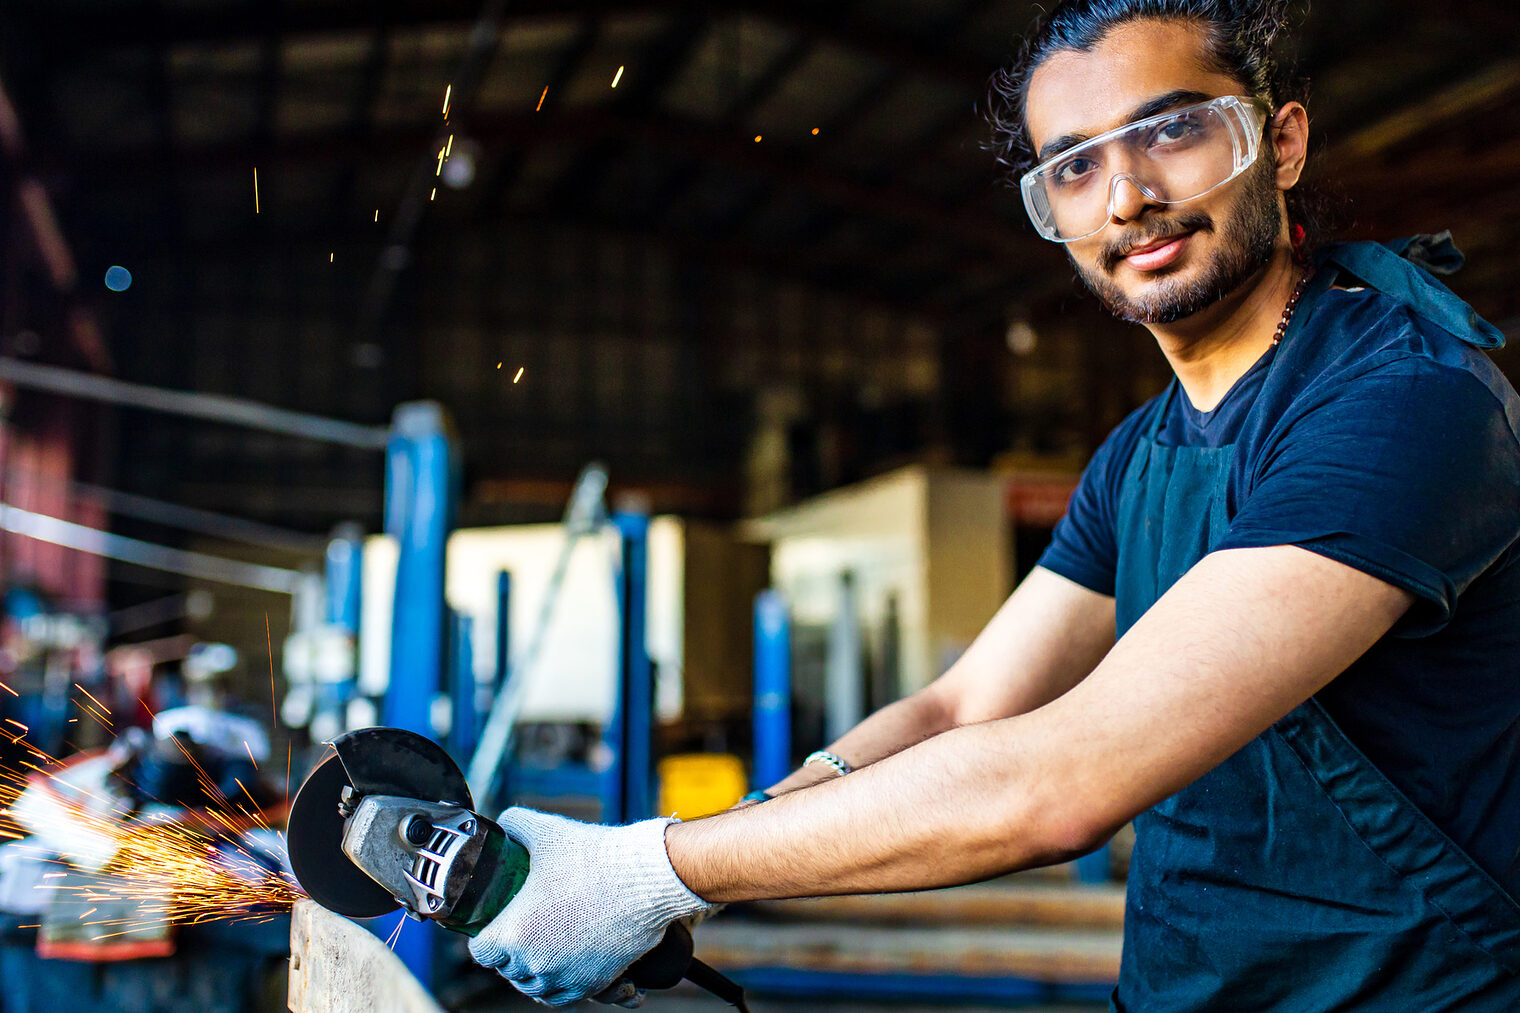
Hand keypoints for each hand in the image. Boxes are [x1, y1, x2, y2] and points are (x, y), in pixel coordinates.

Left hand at [467, 808, 715, 1006]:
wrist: (646, 878)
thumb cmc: (595, 856)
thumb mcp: (546, 831)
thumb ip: (515, 825)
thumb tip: (504, 825)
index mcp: (515, 933)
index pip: (481, 951)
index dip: (485, 936)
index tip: (495, 923)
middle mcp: (537, 963)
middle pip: (509, 971)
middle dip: (511, 953)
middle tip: (523, 930)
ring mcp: (566, 976)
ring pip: (537, 989)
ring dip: (535, 973)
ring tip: (543, 953)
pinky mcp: (595, 983)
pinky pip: (569, 997)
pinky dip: (566, 986)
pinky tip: (569, 972)